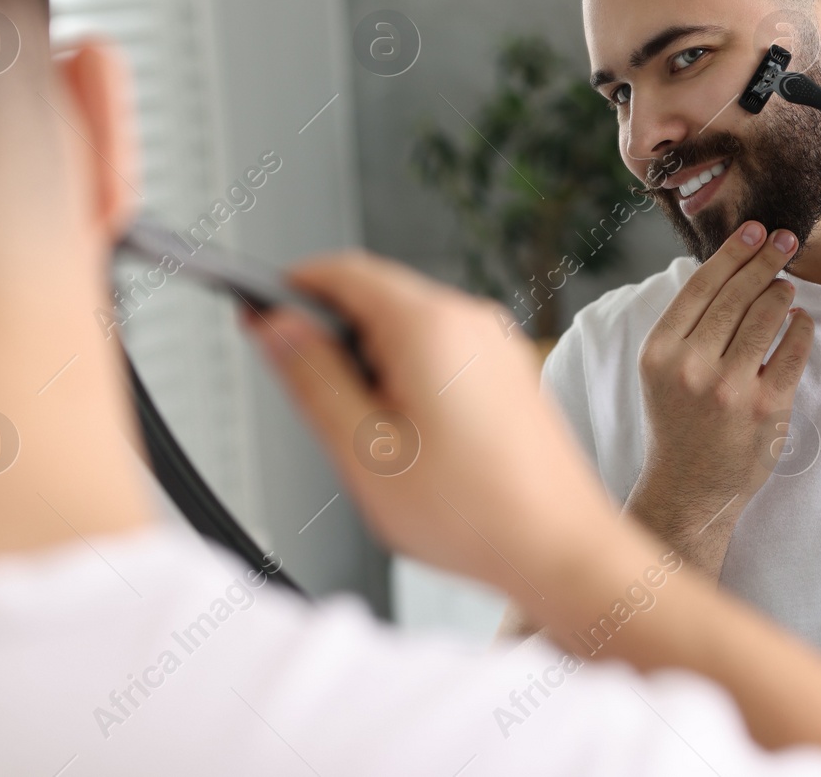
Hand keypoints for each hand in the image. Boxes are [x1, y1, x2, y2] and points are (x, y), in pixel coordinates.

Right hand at [241, 250, 626, 604]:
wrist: (561, 549)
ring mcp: (495, 344)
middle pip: (376, 297)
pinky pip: (441, 352)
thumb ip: (312, 378)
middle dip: (333, 338)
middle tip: (315, 402)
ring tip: (373, 438)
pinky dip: (409, 378)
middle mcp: (470, 321)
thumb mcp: (364, 451)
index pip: (342, 271)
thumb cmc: (476, 514)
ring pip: (407, 328)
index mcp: (430, 327)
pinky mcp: (507, 370)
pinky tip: (411, 440)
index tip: (259, 315)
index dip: (289, 289)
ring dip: (372, 363)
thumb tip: (277, 327)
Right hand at [629, 220, 815, 575]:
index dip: (731, 252)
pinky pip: (793, 348)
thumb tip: (730, 266)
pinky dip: (800, 327)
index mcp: (659, 352)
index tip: (753, 229)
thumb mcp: (664, 371)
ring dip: (782, 292)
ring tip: (786, 287)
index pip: (700, 285)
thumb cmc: (679, 422)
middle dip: (766, 258)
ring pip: (768, 314)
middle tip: (785, 239)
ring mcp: (730, 387)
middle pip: (737, 294)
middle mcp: (691, 366)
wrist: (690, 489)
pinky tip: (798, 320)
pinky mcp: (766, 407)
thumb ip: (688, 326)